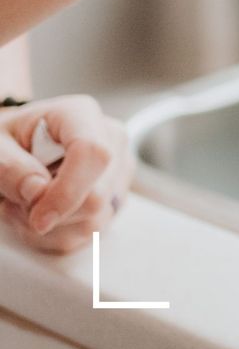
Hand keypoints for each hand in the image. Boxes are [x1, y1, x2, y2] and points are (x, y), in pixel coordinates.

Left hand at [0, 97, 133, 253]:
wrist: (18, 145)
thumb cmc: (8, 139)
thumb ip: (9, 167)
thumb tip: (37, 191)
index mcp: (79, 115)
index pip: (93, 154)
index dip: (68, 192)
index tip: (38, 218)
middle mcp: (110, 139)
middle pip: (97, 197)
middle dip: (52, 214)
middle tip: (15, 204)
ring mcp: (118, 169)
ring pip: (95, 221)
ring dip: (52, 227)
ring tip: (25, 206)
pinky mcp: (116, 196)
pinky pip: (91, 232)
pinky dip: (59, 233)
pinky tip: (43, 213)